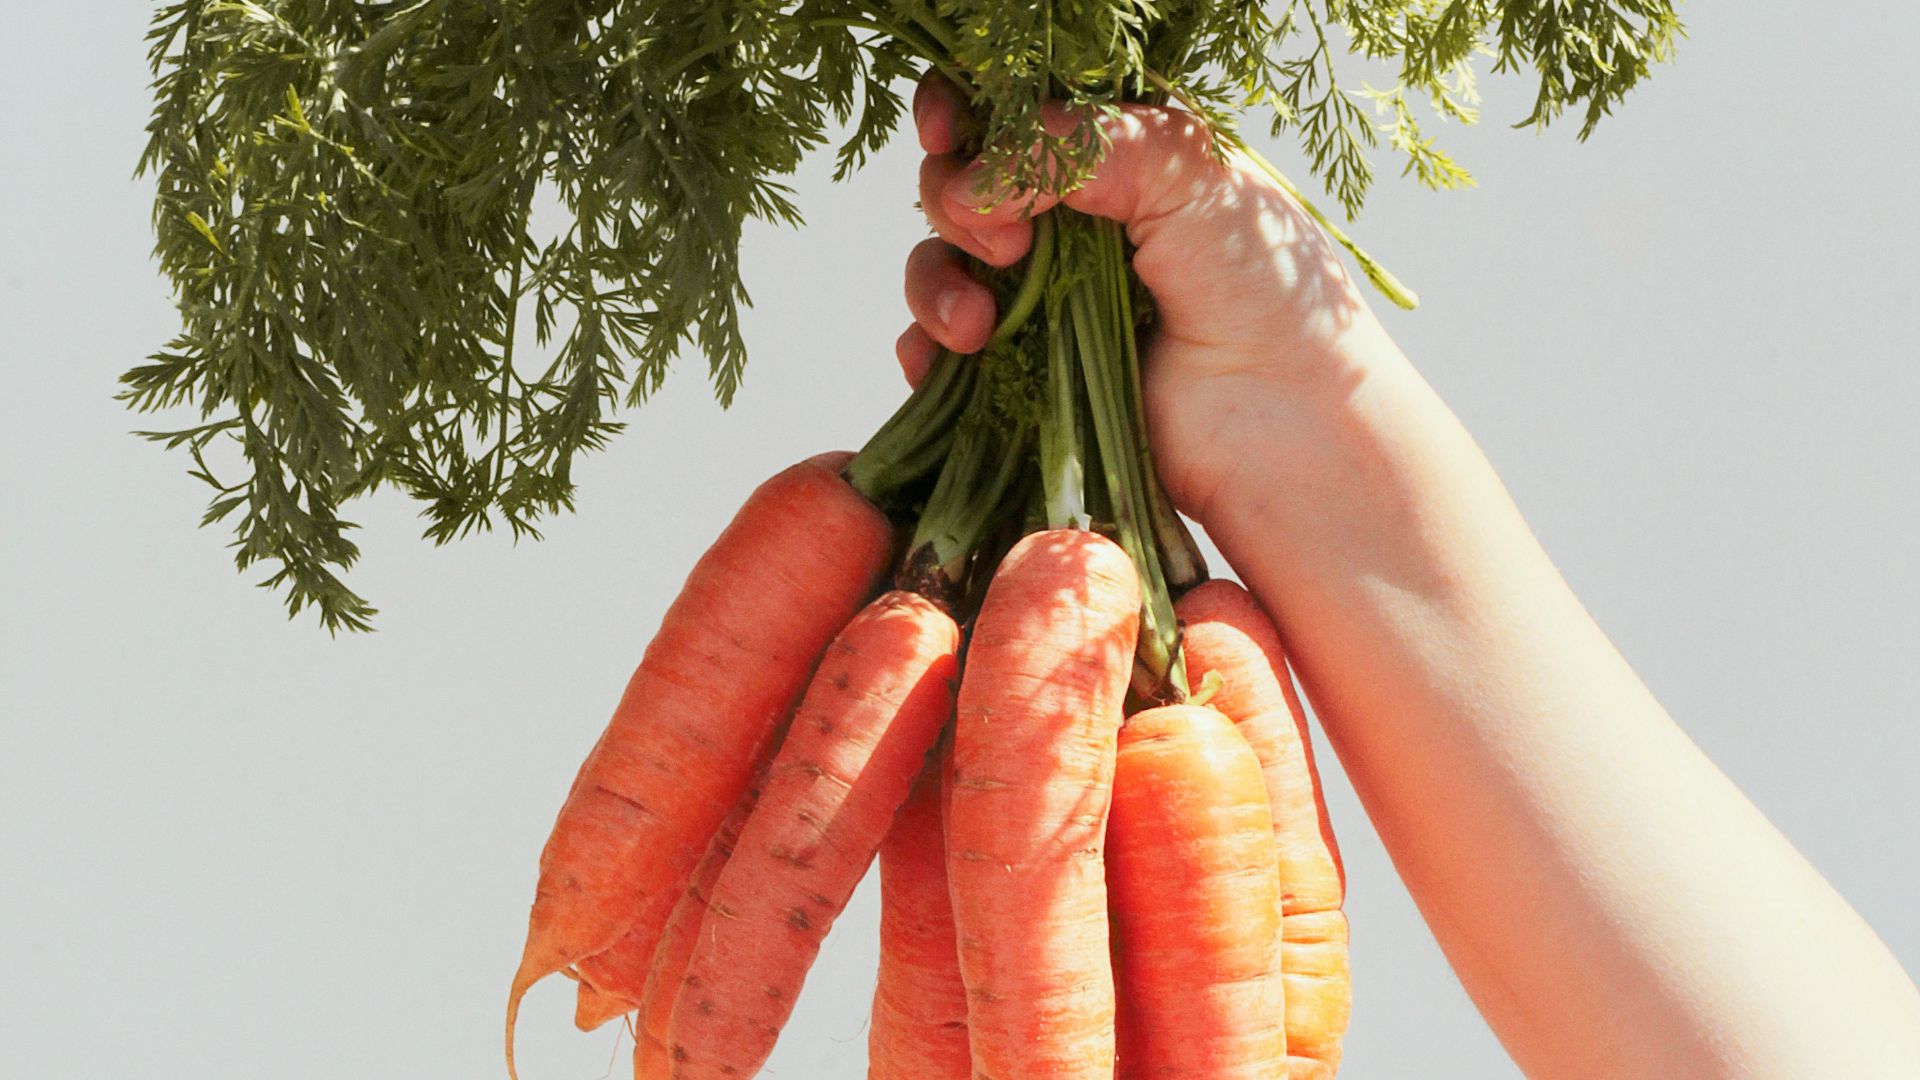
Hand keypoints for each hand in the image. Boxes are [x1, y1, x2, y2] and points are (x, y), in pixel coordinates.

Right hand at [898, 73, 1391, 521]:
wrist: (1285, 420)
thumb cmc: (1266, 286)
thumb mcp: (1187, 172)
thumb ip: (1075, 146)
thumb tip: (968, 180)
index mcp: (1112, 154)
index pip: (1010, 109)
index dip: (963, 110)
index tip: (948, 132)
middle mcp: (1069, 221)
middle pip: (955, 180)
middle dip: (954, 202)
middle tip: (1010, 247)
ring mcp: (1042, 298)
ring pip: (938, 264)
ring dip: (935, 283)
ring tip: (980, 327)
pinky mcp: (1025, 374)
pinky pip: (937, 352)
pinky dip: (924, 351)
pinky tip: (950, 361)